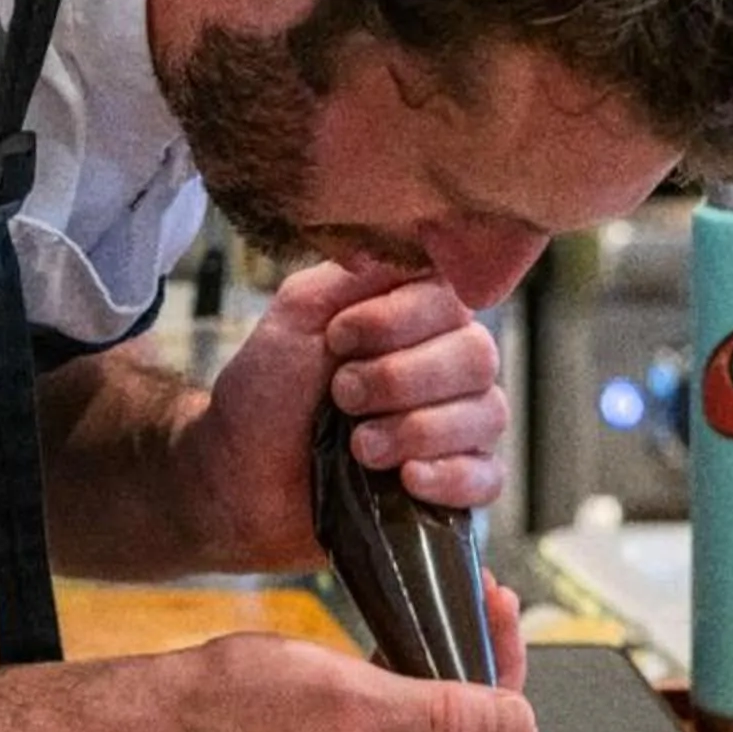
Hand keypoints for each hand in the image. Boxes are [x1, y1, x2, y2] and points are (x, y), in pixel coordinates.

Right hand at [168, 588, 541, 731]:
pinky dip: (429, 691)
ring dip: (469, 690)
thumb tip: (519, 723)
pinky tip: (436, 635)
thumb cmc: (238, 711)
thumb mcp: (350, 700)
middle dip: (501, 711)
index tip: (519, 716)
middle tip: (501, 627)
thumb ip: (441, 717)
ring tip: (481, 612)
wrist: (164, 717)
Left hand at [178, 261, 508, 571]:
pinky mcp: (457, 486)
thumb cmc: (268, 394)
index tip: (338, 339)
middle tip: (341, 396)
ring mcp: (458, 427)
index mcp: (417, 317)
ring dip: (415, 430)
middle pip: (477, 357)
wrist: (242, 477)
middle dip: (399, 379)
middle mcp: (448, 367)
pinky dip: (450, 477)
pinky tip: (406, 479)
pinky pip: (489, 477)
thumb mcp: (298, 313)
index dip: (397, 321)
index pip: (452, 300)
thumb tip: (415, 246)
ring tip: (358, 447)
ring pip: (487, 415)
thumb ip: (356, 276)